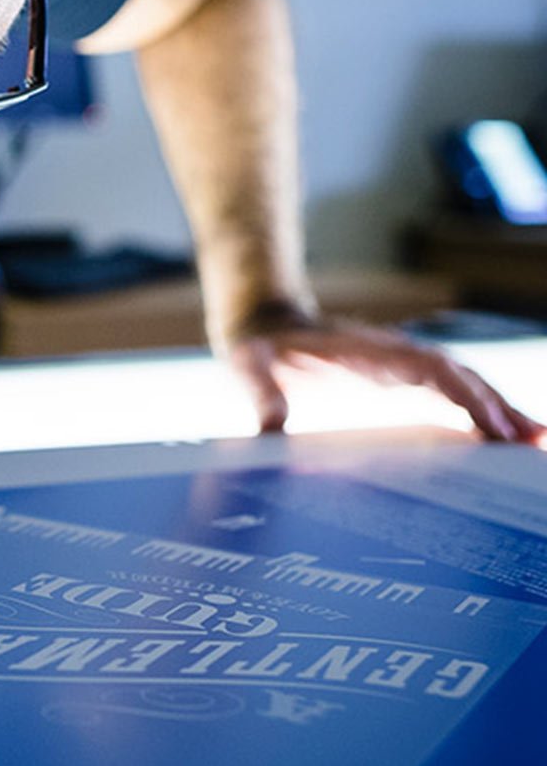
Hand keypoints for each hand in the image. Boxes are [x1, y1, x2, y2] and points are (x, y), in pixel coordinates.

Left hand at [226, 319, 544, 444]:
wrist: (262, 323)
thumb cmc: (257, 347)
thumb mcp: (248, 366)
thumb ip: (259, 394)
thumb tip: (268, 426)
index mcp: (366, 353)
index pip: (428, 370)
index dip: (462, 395)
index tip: (490, 424)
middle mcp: (394, 357)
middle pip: (460, 379)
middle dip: (498, 407)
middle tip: (536, 441)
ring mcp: (401, 368)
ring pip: (462, 387)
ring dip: (499, 412)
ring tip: (538, 442)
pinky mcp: (400, 381)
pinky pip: (448, 397)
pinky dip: (478, 415)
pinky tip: (502, 439)